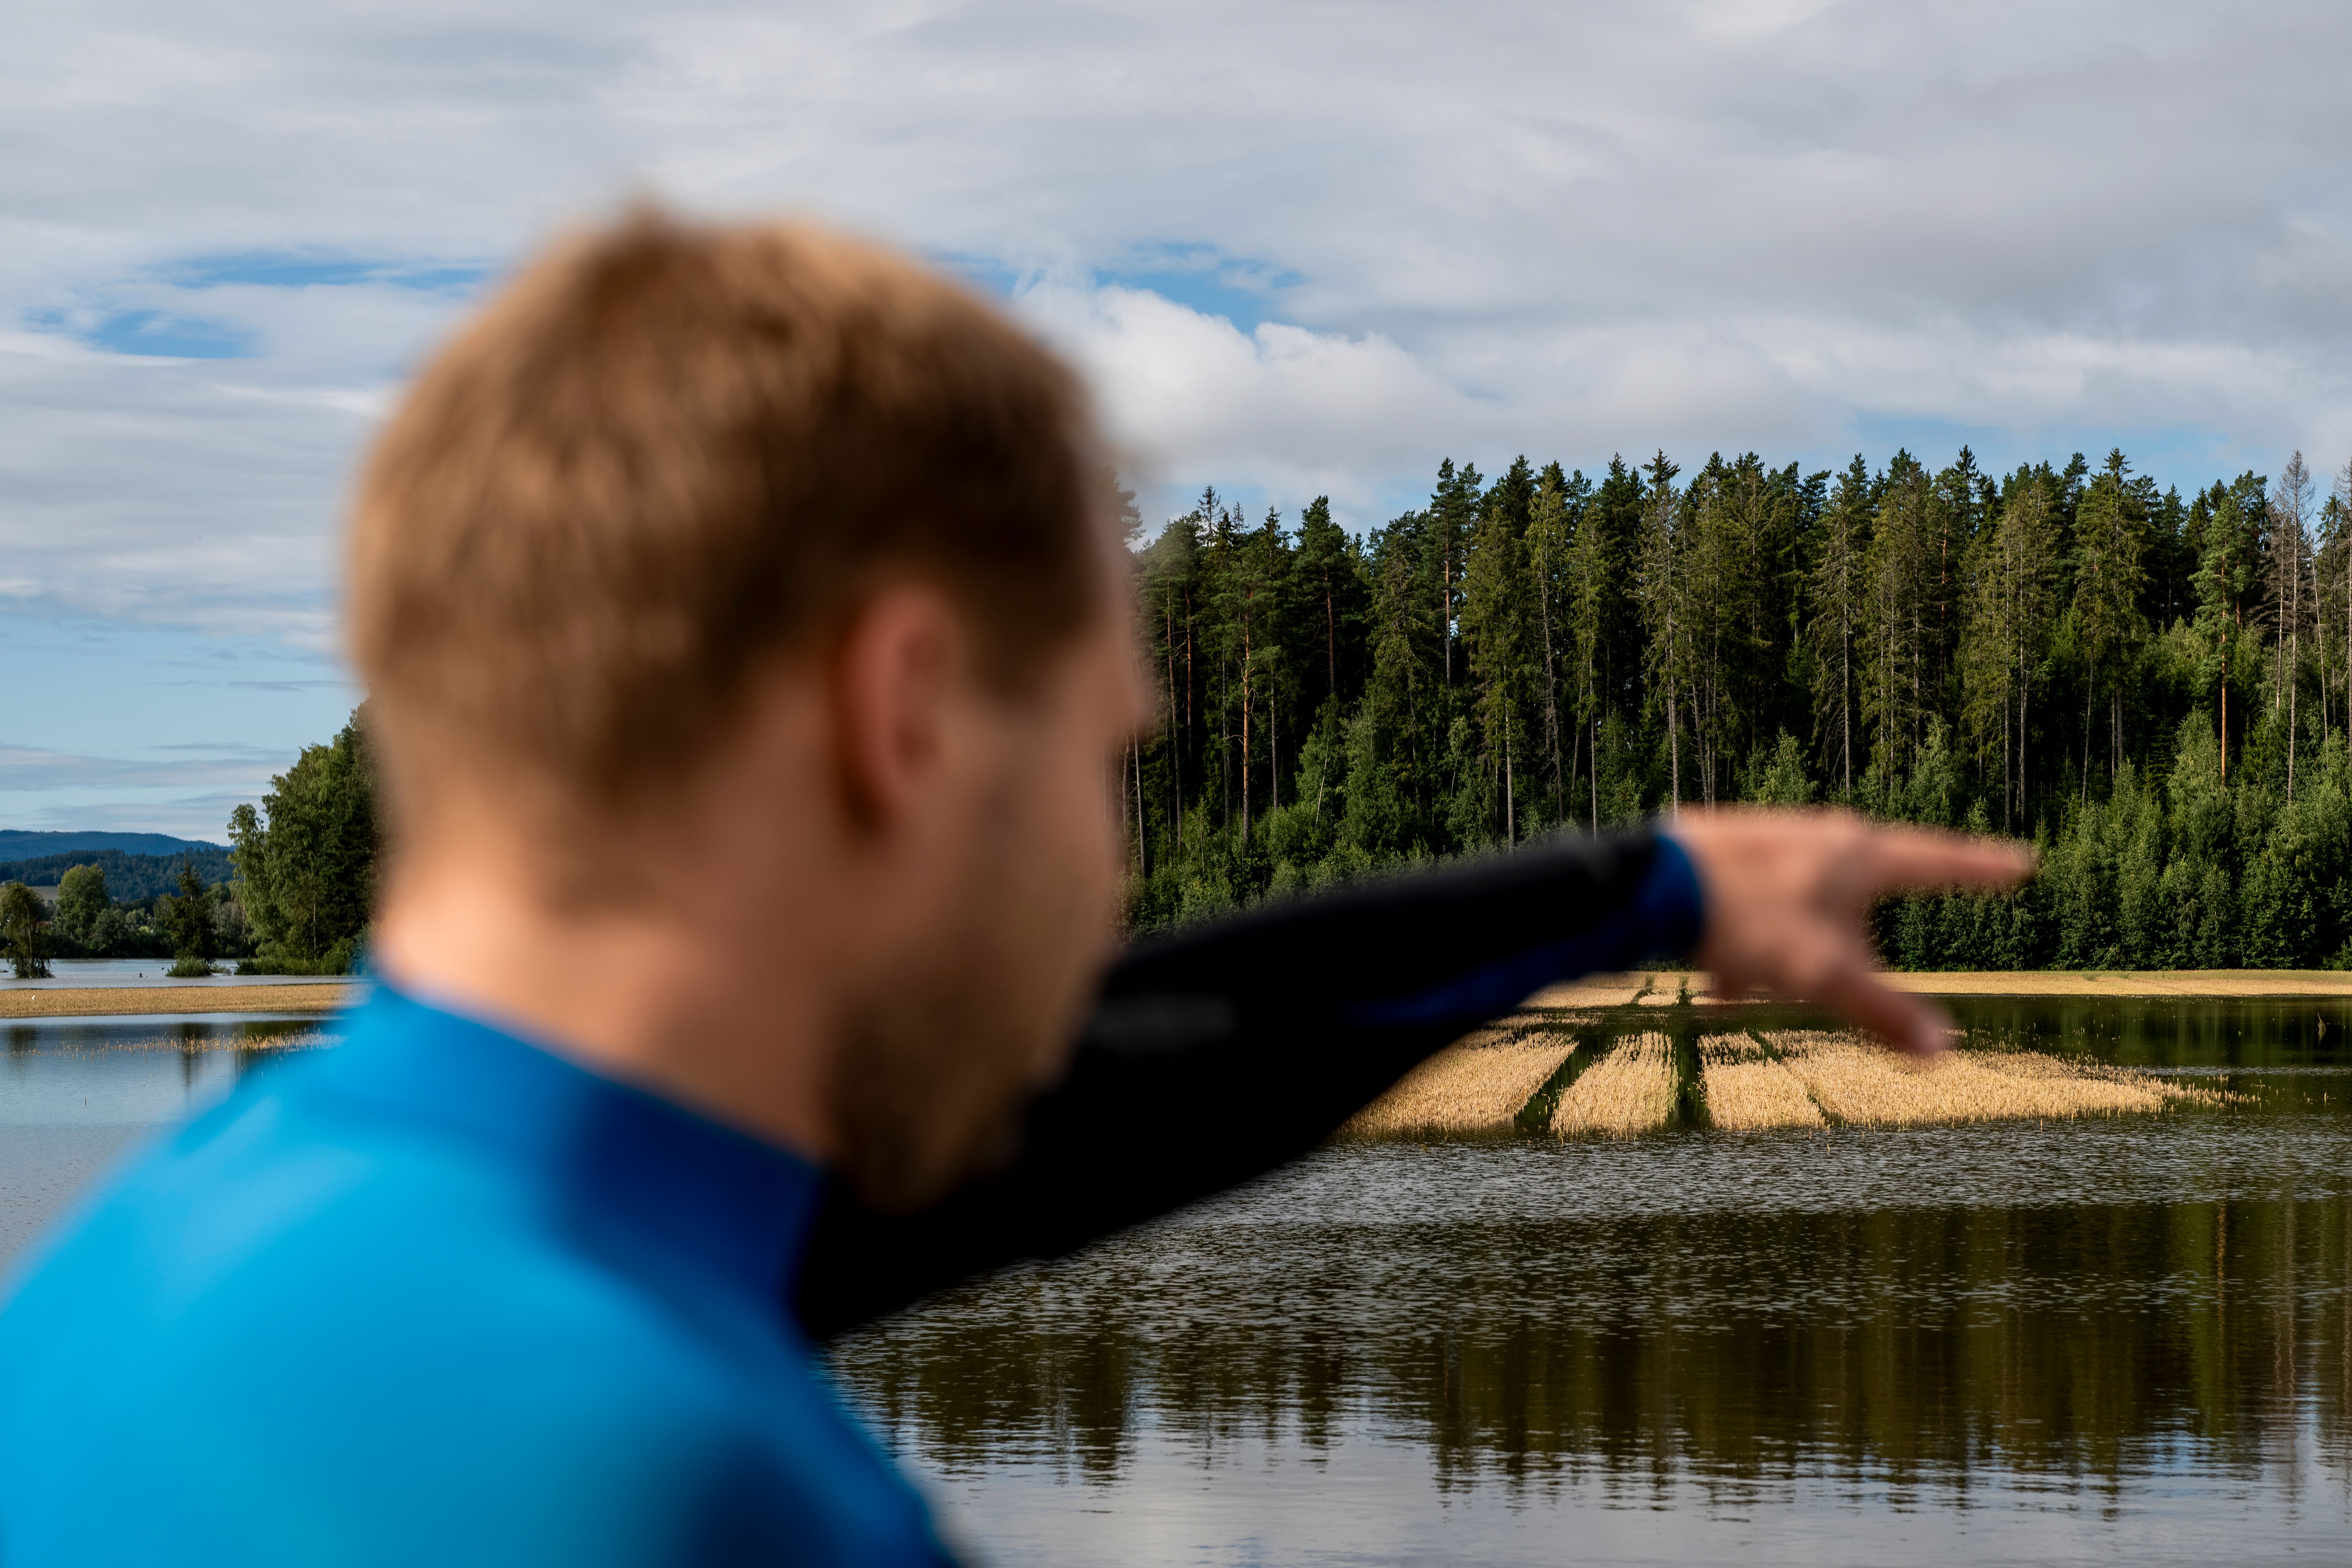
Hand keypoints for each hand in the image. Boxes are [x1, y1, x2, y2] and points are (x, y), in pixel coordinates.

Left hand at [1665, 808, 2033, 1056]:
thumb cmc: (1745, 920)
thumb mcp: (1822, 976)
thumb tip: (1946, 1052)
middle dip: (1856, 944)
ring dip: (1793, 955)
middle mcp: (1819, 837)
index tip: (2021, 863)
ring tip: (1764, 990)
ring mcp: (1771, 841)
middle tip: (1861, 963)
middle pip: (1866, 888)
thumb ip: (1882, 1014)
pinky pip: (1755, 912)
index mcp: (1859, 854)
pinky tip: (1722, 990)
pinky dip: (1750, 952)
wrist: (1649, 883)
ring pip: (1805, 907)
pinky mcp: (1725, 855)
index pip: (1941, 860)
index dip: (1983, 868)